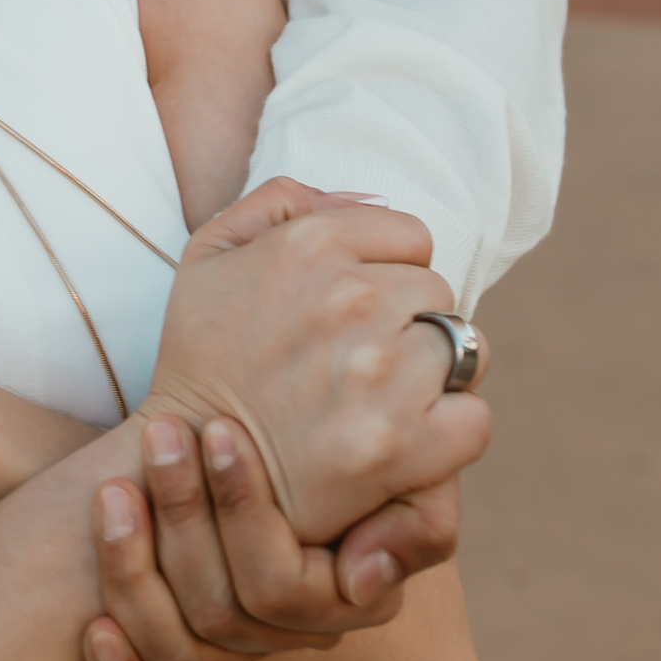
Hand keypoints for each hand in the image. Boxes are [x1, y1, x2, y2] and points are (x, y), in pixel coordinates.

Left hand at [82, 416, 467, 660]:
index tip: (219, 429)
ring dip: (134, 567)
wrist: (273, 433)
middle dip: (183, 515)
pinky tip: (94, 627)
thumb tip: (359, 579)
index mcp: (345, 598)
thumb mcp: (410, 469)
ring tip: (114, 488)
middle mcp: (288, 635)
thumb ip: (416, 521)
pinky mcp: (179, 649)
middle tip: (162, 436)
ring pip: (179, 644)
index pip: (282, 586)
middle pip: (221, 611)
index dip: (243, 508)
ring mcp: (232, 646)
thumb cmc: (349, 440)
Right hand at [138, 179, 491, 545]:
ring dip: (433, 375)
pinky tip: (407, 436)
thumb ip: (285, 201)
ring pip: (464, 351)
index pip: (412, 236)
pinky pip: (474, 418)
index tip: (356, 310)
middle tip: (361, 359)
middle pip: (438, 294)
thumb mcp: (211, 252)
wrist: (186, 464)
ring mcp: (380, 374)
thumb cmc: (202, 355)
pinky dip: (452, 431)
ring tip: (383, 397)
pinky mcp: (399, 445)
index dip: (388, 272)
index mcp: (311, 244)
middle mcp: (352, 299)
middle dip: (408, 322)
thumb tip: (369, 195)